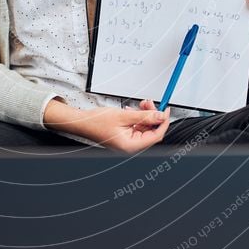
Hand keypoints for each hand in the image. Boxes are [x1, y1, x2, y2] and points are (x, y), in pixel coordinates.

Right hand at [44, 96, 169, 151]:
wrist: (82, 122)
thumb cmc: (96, 122)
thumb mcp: (124, 115)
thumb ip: (144, 116)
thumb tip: (160, 116)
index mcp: (131, 145)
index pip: (156, 136)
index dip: (163, 122)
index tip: (165, 111)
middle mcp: (131, 146)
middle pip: (151, 131)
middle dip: (152, 116)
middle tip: (150, 103)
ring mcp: (128, 141)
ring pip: (144, 128)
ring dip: (145, 115)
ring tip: (141, 104)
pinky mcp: (125, 136)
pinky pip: (137, 127)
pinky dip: (138, 117)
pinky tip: (133, 109)